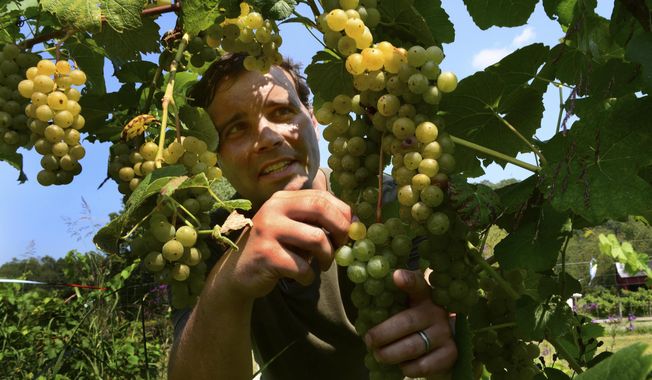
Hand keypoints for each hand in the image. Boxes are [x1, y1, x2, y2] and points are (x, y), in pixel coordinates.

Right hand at [216, 189, 350, 299]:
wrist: (238, 273)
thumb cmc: (275, 249)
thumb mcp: (293, 227)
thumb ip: (316, 219)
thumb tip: (355, 221)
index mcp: (283, 198)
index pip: (322, 196)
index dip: (343, 213)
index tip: (349, 231)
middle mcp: (274, 208)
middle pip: (321, 208)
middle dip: (340, 229)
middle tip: (341, 246)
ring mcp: (268, 230)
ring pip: (316, 239)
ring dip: (328, 256)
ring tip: (323, 264)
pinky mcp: (266, 255)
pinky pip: (302, 266)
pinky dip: (309, 276)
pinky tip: (302, 277)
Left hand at [364, 269, 456, 378]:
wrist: (445, 343)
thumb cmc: (415, 321)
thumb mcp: (407, 307)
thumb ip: (391, 302)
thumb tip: (363, 302)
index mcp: (424, 296)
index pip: (417, 285)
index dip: (408, 280)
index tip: (396, 276)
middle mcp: (436, 312)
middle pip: (406, 322)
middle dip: (382, 334)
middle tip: (369, 340)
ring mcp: (445, 333)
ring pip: (412, 347)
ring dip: (390, 354)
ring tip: (379, 355)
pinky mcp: (450, 354)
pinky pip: (423, 365)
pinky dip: (407, 368)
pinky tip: (401, 365)